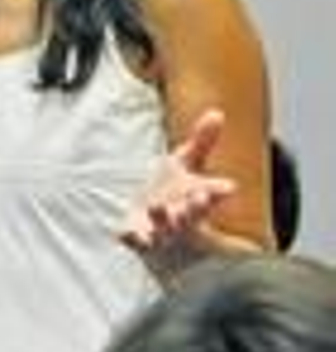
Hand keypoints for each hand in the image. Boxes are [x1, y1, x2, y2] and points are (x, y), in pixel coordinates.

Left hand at [120, 109, 236, 272]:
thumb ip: (202, 141)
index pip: (214, 195)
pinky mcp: (138, 236)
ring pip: (165, 227)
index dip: (219, 191)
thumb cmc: (174, 189)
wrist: (155, 225)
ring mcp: (161, 229)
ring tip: (157, 206)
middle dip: (196, 207)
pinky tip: (122, 232)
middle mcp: (182, 216)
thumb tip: (217, 112)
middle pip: (193, 214)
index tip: (228, 187)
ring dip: (162, 218)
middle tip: (200, 198)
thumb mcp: (186, 162)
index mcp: (197, 197)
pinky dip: (131, 237)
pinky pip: (134, 239)